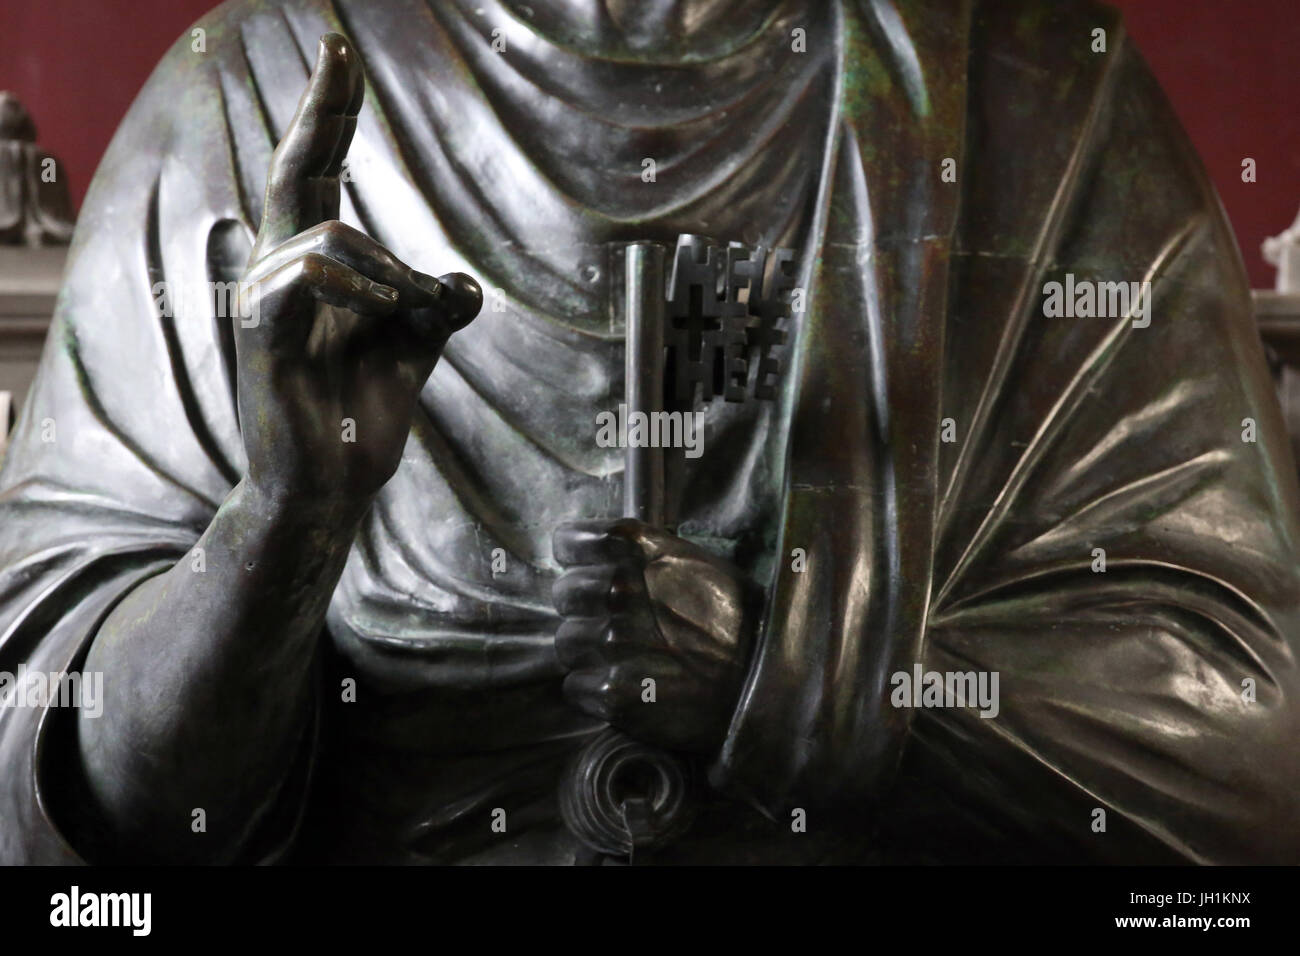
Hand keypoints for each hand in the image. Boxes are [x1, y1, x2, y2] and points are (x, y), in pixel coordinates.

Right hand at [237, 34, 480, 507]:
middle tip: (339, 45)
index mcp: (314, 266)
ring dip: (391, 270)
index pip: (317, 173)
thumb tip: (464, 285)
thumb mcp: (411, 349)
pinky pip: (308, 273)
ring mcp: (265, 298)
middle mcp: (280, 269)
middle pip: (297, 169)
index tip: (341, 54)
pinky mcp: (262, 331)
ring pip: (329, 234)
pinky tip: (388, 312)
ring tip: (412, 312)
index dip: (331, 114)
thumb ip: (432, 310)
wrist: (331, 484)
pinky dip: (361, 286)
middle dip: (323, 108)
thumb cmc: (359, 415)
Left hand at [552, 519, 757, 753]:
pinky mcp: (614, 692)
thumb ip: (647, 558)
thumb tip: (604, 561)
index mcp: (642, 551)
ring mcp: (615, 642)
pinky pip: (575, 687)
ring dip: (588, 652)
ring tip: (623, 660)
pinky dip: (593, 691)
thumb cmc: (739, 620)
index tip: (583, 568)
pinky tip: (625, 689)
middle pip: (565, 594)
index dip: (574, 557)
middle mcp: (622, 590)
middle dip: (582, 608)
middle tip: (612, 623)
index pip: (570, 541)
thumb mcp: (699, 565)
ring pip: (566, 642)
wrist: (768, 681)